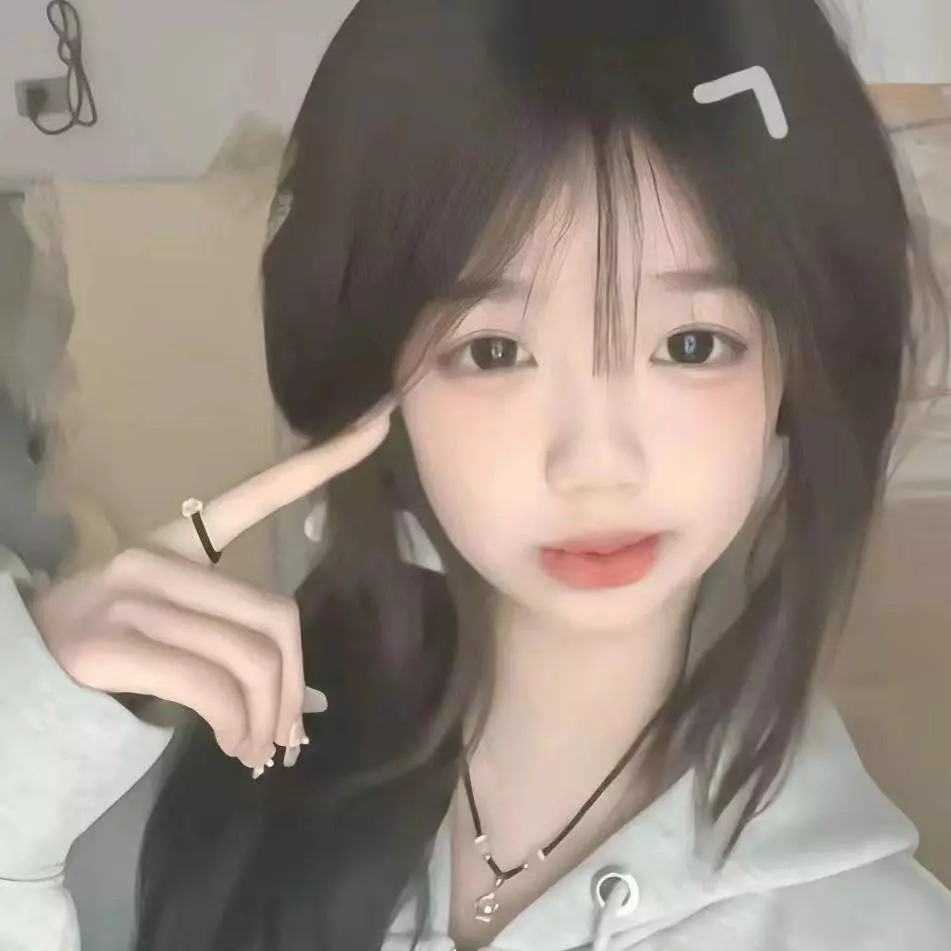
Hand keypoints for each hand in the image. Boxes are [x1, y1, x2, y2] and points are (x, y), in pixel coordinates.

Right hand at [30, 402, 393, 775]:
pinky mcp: (110, 643)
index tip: (380, 425)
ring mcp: (132, 596)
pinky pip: (212, 685)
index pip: (258, 494)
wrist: (12, 690)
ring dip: (267, 718)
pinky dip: (235, 724)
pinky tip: (230, 746)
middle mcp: (157, 558)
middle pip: (276, 615)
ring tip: (257, 750)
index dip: (324, 462)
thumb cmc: (100, 662)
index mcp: (177, 543)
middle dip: (293, 686)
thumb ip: (237, 648)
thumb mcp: (172, 637)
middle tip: (290, 732)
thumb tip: (310, 701)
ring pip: (251, 656)